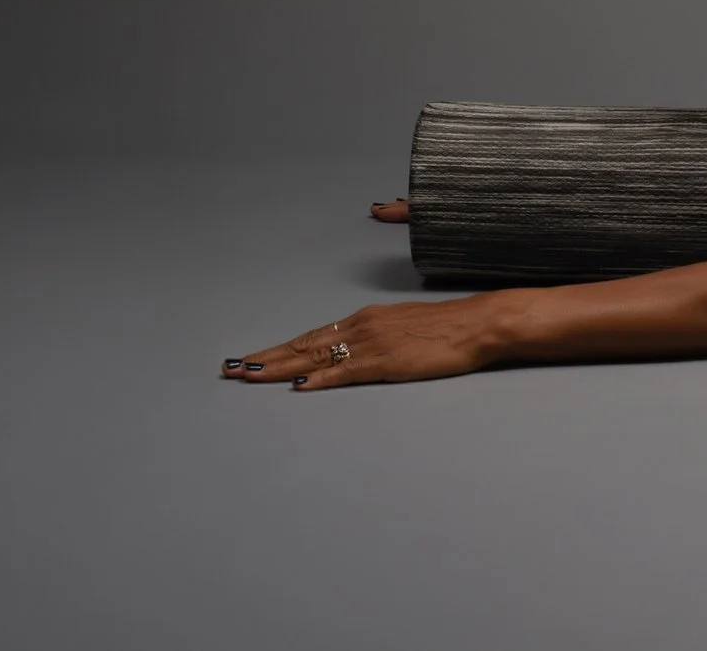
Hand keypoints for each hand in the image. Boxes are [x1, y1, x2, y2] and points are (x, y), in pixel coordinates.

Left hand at [221, 291, 517, 390]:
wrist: (477, 325)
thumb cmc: (447, 328)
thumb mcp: (403, 328)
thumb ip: (373, 340)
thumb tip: (346, 357)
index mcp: (364, 320)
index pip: (311, 336)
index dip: (277, 349)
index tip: (248, 359)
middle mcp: (360, 327)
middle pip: (302, 345)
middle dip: (263, 359)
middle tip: (229, 369)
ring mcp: (371, 345)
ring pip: (315, 357)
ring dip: (278, 368)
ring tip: (247, 376)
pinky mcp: (385, 363)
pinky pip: (345, 373)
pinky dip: (320, 379)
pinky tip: (300, 386)